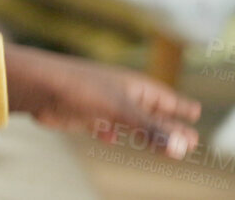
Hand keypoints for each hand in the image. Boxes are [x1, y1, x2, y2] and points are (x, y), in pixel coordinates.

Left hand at [5, 44, 199, 158]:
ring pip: (131, 123)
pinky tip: (110, 139)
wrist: (39, 86)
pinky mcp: (84, 115)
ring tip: (162, 146)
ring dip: (146, 134)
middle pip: (153, 114)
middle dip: (171, 127)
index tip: (196, 113)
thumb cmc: (82, 89)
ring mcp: (103, 105)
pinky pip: (103, 126)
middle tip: (192, 140)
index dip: (181, 108)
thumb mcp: (121, 111)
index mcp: (135, 87)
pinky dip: (109, 133)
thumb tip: (183, 148)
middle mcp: (121, 94)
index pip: (167, 99)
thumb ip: (151, 130)